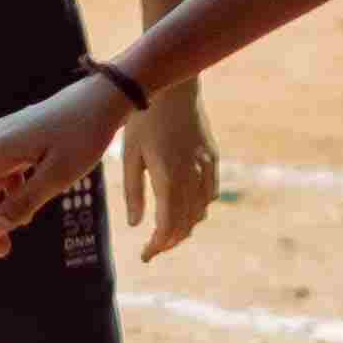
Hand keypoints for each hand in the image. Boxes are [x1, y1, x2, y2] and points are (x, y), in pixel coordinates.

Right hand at [0, 66, 136, 246]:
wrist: (105, 98)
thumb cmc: (84, 134)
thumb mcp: (56, 178)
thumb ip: (22, 204)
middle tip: (3, 251)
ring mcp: (6, 136)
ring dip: (2, 206)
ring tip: (18, 232)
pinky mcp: (19, 136)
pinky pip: (6, 169)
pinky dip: (13, 190)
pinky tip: (29, 206)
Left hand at [113, 80, 221, 263]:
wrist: (172, 87)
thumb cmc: (143, 119)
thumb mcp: (131, 155)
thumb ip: (133, 192)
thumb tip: (135, 225)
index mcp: (170, 178)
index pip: (168, 225)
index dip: (158, 245)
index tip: (145, 255)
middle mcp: (192, 176)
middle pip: (186, 223)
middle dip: (169, 241)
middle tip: (153, 250)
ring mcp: (205, 166)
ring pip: (201, 211)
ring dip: (185, 227)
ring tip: (168, 234)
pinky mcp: (212, 157)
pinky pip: (211, 193)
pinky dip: (200, 208)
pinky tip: (188, 211)